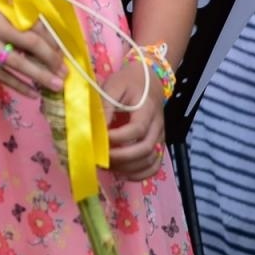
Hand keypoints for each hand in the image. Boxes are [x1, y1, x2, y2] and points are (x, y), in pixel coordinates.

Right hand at [0, 4, 66, 97]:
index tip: (62, 53)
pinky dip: (18, 85)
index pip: (34, 24)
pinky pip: (2, 75)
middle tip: (64, 72)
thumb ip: (8, 23)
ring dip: (40, 76)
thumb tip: (39, 43)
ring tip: (55, 86)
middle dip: (52, 59)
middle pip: (31, 42)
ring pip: (19, 62)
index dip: (51, 40)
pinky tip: (31, 93)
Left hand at [102, 56, 166, 180]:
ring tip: (108, 166)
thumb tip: (94, 125)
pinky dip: (141, 174)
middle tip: (100, 157)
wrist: (149, 80)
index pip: (136, 129)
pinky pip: (155, 164)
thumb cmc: (127, 83)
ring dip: (129, 167)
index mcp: (147, 109)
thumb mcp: (113, 86)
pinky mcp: (157, 144)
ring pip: (151, 160)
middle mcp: (157, 126)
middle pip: (145, 148)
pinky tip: (124, 173)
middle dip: (121, 157)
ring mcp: (159, 137)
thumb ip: (105, 105)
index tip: (99, 139)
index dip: (117, 137)